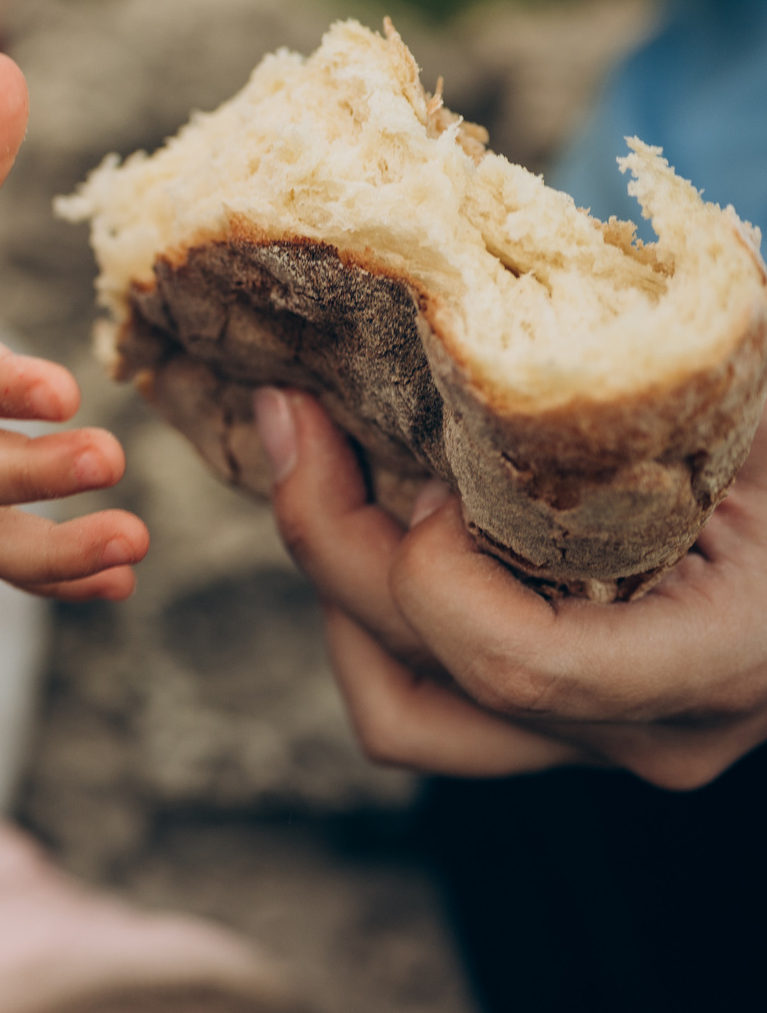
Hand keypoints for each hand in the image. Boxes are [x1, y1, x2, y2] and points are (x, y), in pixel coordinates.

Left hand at [261, 386, 766, 786]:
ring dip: (337, 590)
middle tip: (293, 415)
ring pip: (404, 715)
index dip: (437, 574)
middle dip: (328, 545)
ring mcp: (604, 740)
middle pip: (424, 690)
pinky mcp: (567, 721)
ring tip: (314, 460)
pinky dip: (377, 604)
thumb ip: (680, 350)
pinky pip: (429, 694)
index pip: (520, 669)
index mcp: (723, 657)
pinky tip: (365, 495)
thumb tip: (571, 272)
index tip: (431, 470)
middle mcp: (653, 731)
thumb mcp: (764, 373)